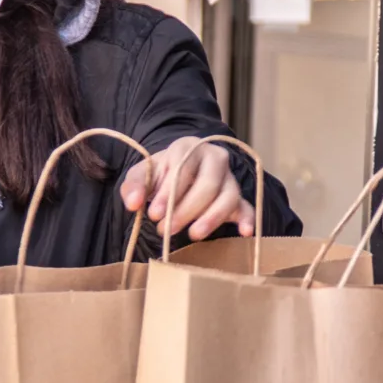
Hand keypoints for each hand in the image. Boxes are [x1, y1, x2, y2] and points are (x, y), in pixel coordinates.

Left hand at [119, 137, 254, 240]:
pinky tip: (245, 232)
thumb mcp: (141, 175)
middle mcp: (215, 158)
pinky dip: (249, 219)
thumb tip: (133, 203)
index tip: (153, 215)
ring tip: (192, 235)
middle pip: (208, 185)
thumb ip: (134, 185)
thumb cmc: (159, 175)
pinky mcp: (238, 197)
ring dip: (211, 219)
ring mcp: (229, 178)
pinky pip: (248, 206)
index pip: (183, 170)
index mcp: (188, 147)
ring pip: (228, 197)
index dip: (168, 194)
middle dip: (186, 210)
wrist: (176, 173)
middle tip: (166, 230)